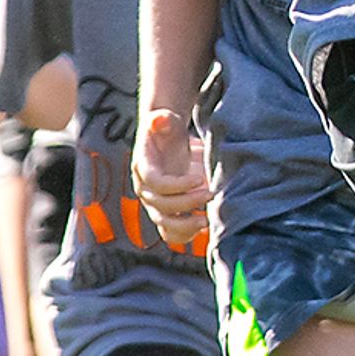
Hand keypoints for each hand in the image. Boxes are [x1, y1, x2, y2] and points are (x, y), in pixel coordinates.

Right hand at [136, 105, 210, 246]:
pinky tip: (204, 229)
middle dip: (187, 203)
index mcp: (143, 168)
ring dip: (185, 226)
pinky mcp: (167, 212)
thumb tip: (160, 119)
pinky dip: (185, 236)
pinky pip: (170, 233)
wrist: (167, 142)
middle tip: (211, 193)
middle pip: (160, 206)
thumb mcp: (165, 120)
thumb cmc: (167, 130)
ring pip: (164, 224)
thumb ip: (162, 120)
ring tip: (206, 221)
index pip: (155, 183)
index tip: (199, 178)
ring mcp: (156, 204)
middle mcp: (146, 190)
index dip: (176, 185)